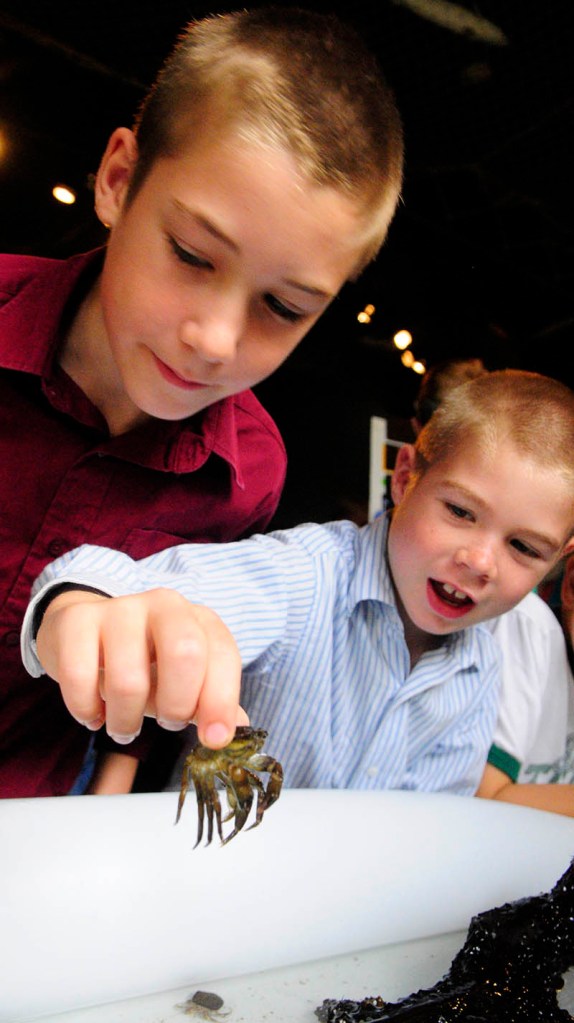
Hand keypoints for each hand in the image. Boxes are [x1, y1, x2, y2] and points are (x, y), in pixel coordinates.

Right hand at [36, 588, 245, 747]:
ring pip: (129, 681)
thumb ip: (208, 701)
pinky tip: (94, 713)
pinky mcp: (77, 621)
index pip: (223, 655)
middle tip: (166, 724)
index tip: (214, 739)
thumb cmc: (142, 661)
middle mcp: (165, 605)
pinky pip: (80, 679)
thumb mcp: (181, 680)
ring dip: (126, 721)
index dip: (221, 701)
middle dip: (176, 707)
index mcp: (199, 619)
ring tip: (124, 724)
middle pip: (184, 655)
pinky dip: (87, 711)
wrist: (83, 630)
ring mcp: (119, 609)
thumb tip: (237, 727)